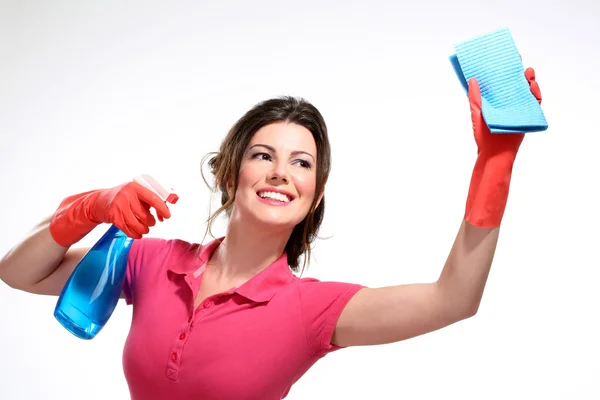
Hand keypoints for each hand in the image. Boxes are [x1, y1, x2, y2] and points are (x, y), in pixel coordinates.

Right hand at [50, 181, 173, 246]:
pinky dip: (136, 234)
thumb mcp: (136, 193)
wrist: (99, 202)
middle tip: (152, 222)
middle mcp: (126, 195)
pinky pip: (128, 230)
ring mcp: (118, 206)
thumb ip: (152, 198)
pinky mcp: (113, 217)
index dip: (162, 208)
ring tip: (145, 228)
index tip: (167, 216)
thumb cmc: (124, 197)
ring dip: (144, 229)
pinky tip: (138, 233)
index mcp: (135, 187)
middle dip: (151, 222)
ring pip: (138, 224)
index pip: (153, 198)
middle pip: (145, 215)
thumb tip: (170, 206)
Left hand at [464, 67, 542, 227]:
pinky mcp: (527, 115)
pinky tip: (533, 86)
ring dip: (529, 80)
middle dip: (518, 71)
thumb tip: (473, 79)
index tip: (504, 56)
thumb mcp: (476, 113)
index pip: (500, 82)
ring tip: (527, 72)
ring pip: (527, 90)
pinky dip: (536, 93)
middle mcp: (508, 102)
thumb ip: (475, 97)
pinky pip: (535, 102)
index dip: (503, 69)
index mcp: (495, 100)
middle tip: (518, 60)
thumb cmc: (482, 134)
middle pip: (516, 83)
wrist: (493, 152)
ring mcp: (518, 108)